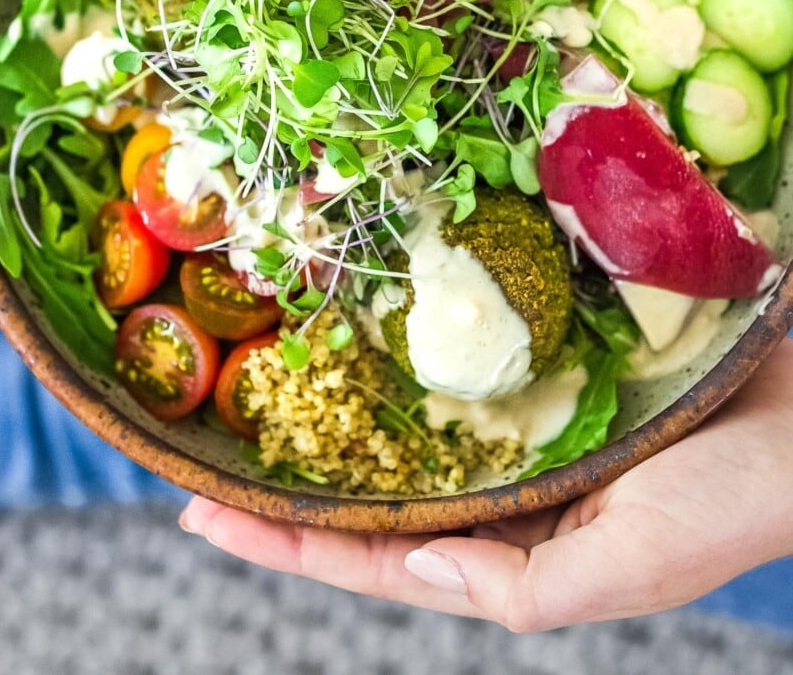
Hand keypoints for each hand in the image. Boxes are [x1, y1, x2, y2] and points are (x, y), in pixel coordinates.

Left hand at [179, 339, 792, 630]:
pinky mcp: (546, 377)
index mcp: (516, 551)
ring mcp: (523, 432)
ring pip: (411, 432)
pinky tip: (369, 341)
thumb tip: (412, 569)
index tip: (201, 516)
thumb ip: (520, 587)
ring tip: (270, 399)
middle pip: (377, 494)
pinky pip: (459, 376)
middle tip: (210, 458)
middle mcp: (507, 494)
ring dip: (343, 422)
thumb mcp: (627, 566)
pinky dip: (410, 368)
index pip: (377, 557)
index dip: (289, 542)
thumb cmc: (727, 499)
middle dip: (296, 485)